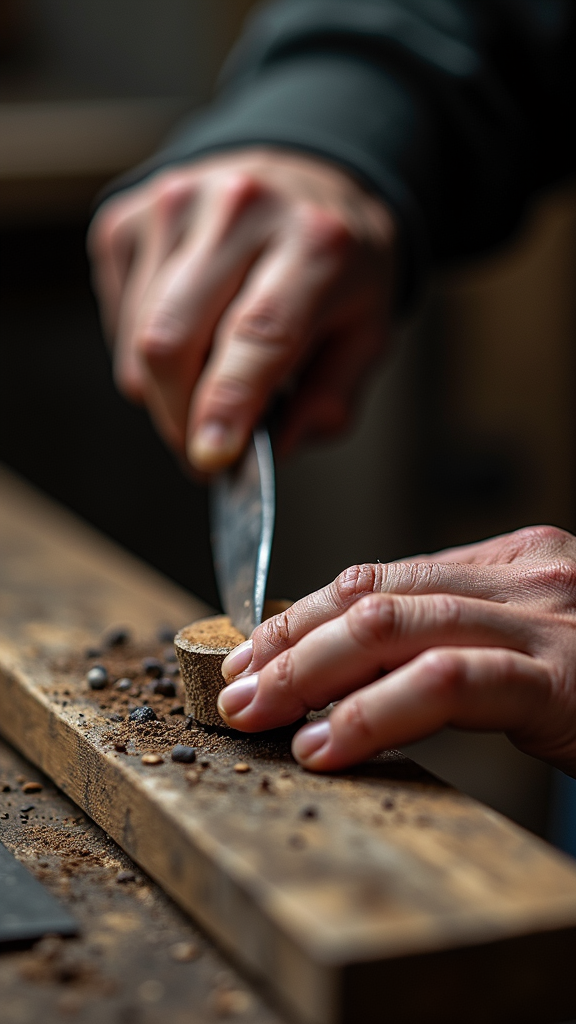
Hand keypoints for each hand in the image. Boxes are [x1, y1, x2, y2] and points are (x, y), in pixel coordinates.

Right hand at [88, 148, 395, 471]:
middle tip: (203, 449)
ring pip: (139, 340)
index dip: (227, 403)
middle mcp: (240, 209)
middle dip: (179, 417)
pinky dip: (145, 353)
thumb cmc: (337, 267)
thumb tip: (275, 447)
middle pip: (172, 341)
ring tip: (207, 381)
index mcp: (315, 242)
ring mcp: (174, 206)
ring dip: (164, 391)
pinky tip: (189, 333)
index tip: (209, 459)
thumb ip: (331, 400)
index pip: (258, 333)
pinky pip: (121, 321)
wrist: (303, 179)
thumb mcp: (368, 333)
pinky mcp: (127, 218)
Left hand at [218, 526, 575, 775]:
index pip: (375, 576)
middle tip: (233, 687)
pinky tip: (329, 743)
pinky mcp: (560, 674)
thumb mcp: (521, 643)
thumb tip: (341, 659)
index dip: (298, 613)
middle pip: (372, 594)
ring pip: (396, 627)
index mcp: (507, 559)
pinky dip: (374, 713)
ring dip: (310, 674)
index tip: (246, 651)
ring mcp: (544, 616)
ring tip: (259, 715)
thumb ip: (449, 637)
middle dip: (287, 642)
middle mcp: (523, 572)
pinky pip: (447, 683)